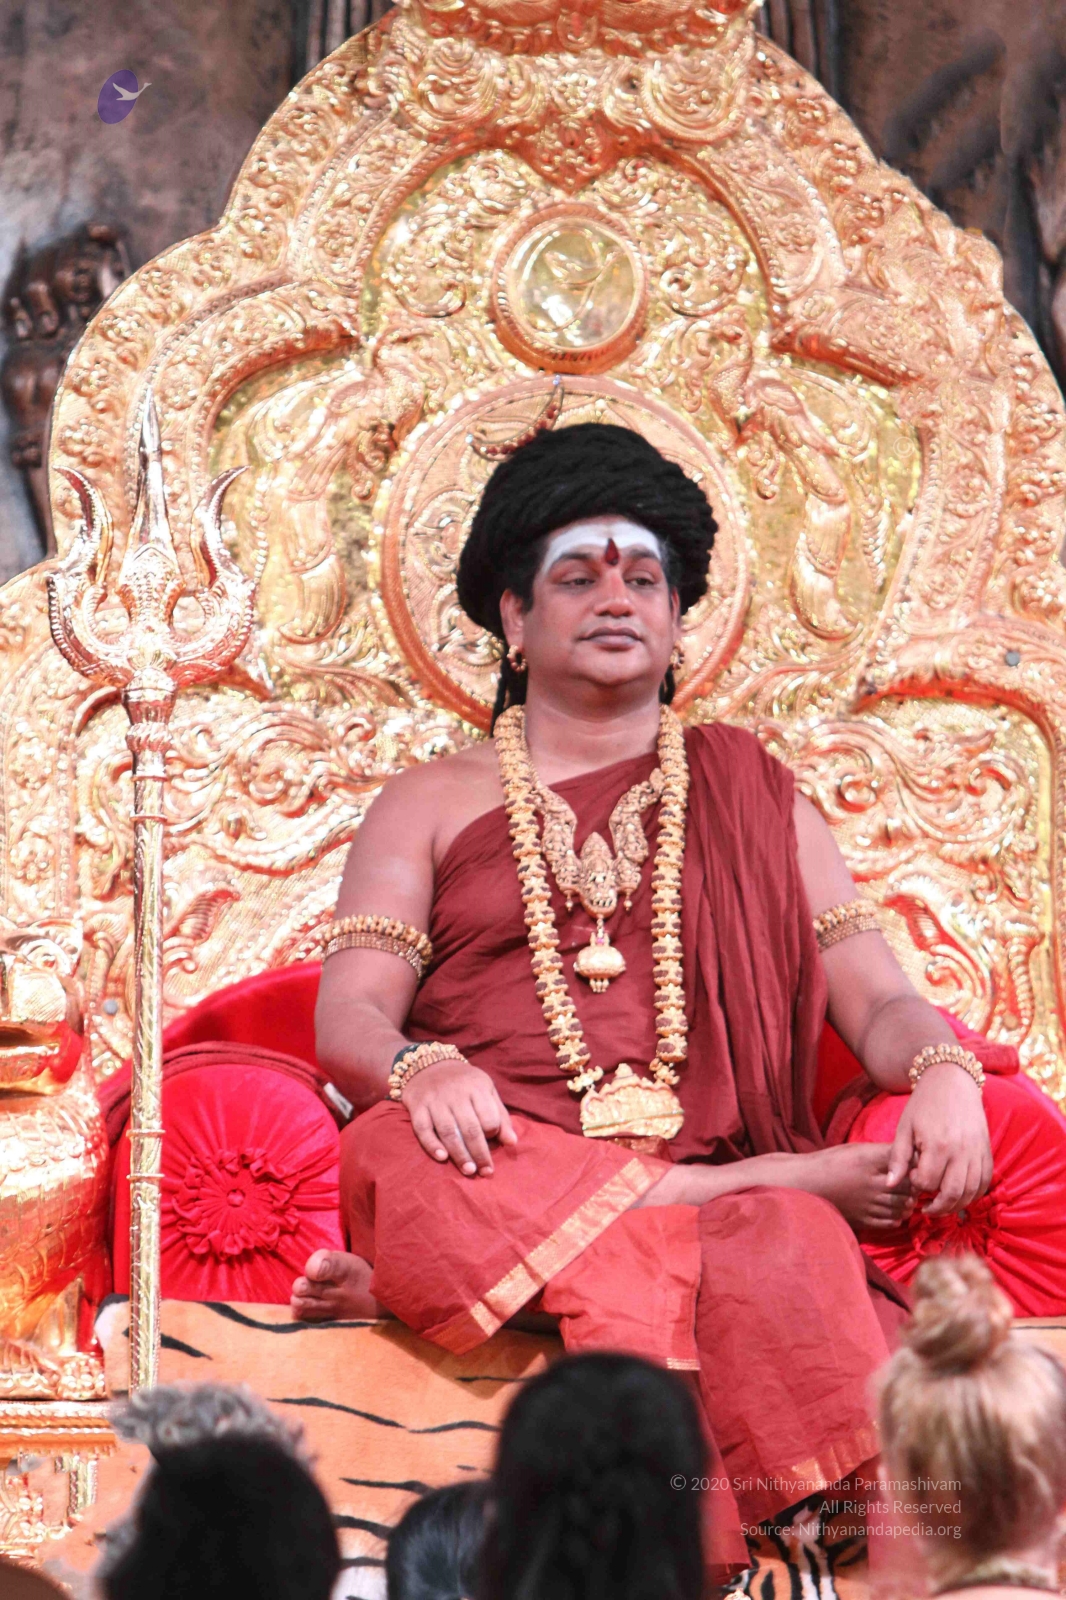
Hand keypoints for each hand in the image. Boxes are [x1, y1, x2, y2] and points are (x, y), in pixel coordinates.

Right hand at [402, 1058, 517, 1176]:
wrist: (427, 1066)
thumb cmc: (463, 1083)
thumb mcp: (486, 1090)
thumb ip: (500, 1115)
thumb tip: (512, 1143)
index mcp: (477, 1087)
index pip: (489, 1117)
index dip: (493, 1133)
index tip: (493, 1143)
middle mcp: (455, 1093)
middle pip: (470, 1128)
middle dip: (480, 1153)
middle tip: (485, 1171)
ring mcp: (435, 1100)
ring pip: (448, 1132)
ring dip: (460, 1154)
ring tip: (469, 1171)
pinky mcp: (417, 1107)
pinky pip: (423, 1129)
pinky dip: (432, 1145)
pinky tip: (442, 1158)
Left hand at [887, 1062, 991, 1216]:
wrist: (951, 1080)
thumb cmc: (923, 1104)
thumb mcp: (904, 1127)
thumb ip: (897, 1158)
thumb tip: (890, 1185)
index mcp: (938, 1145)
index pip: (928, 1183)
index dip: (918, 1185)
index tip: (913, 1177)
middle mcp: (961, 1151)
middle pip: (953, 1194)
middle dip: (938, 1207)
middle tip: (927, 1208)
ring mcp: (977, 1151)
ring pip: (972, 1192)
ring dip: (957, 1205)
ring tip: (943, 1205)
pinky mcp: (986, 1150)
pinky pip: (985, 1181)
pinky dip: (975, 1194)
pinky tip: (961, 1195)